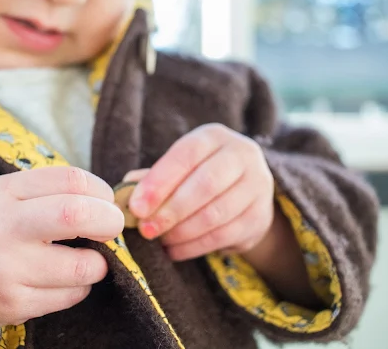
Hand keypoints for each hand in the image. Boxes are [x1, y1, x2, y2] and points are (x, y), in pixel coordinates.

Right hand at [0, 167, 123, 335]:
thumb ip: (52, 193)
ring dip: (98, 263)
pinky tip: (64, 279)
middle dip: (109, 220)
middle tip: (112, 227)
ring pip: (83, 266)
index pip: (70, 180)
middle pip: (77, 214)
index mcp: (2, 193)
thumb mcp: (7, 197)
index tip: (105, 200)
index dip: (101, 190)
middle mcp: (1, 228)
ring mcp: (6, 269)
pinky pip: (70, 295)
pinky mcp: (13, 303)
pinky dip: (79, 286)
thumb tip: (109, 204)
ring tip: (86, 259)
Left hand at [126, 123, 274, 260]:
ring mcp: (257, 185)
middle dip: (171, 210)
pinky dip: (195, 246)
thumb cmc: (200, 175)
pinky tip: (175, 250)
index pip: (186, 155)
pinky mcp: (261, 216)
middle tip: (146, 229)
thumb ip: (154, 177)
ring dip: (182, 232)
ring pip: (216, 213)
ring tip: (160, 241)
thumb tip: (126, 190)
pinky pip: (224, 235)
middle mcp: (242, 155)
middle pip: (206, 184)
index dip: (159, 181)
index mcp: (214, 137)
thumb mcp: (180, 167)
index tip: (136, 207)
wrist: (246, 194)